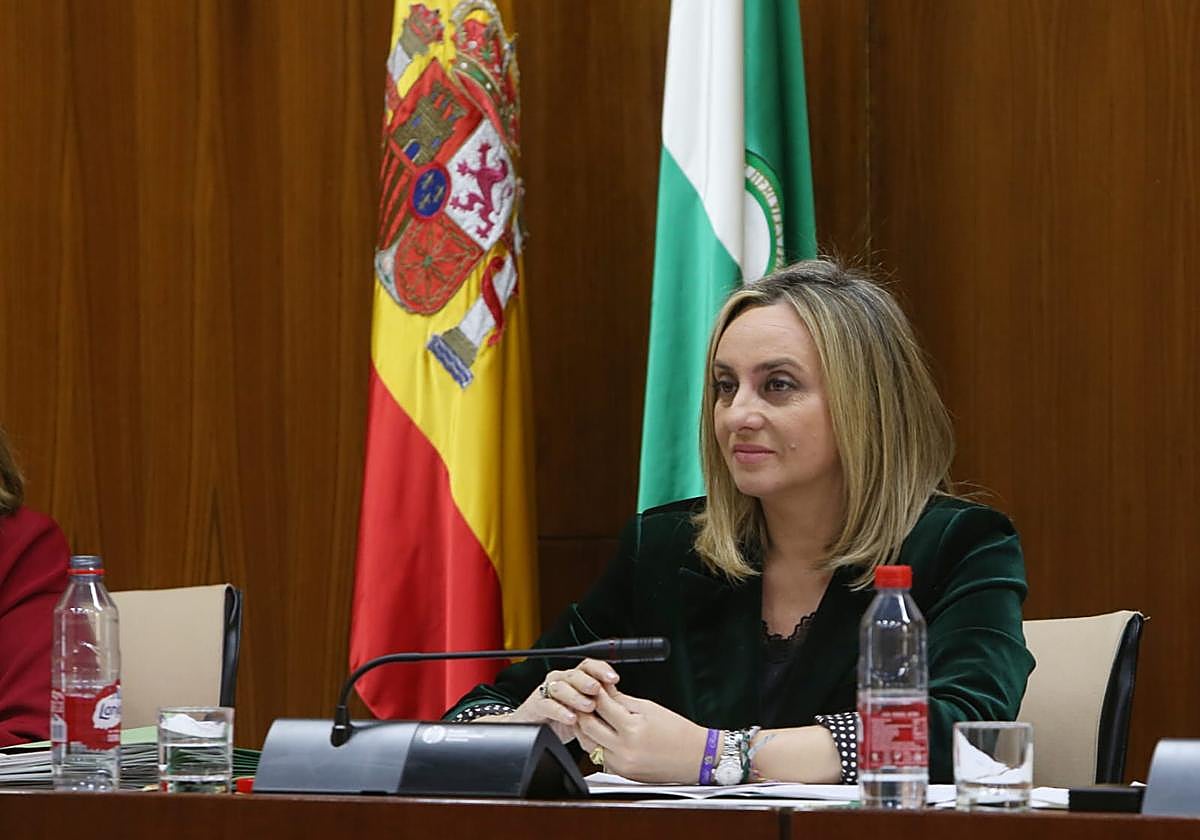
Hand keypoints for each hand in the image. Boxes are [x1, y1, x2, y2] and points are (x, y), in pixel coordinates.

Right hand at [499, 658, 620, 741]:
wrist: (535, 728)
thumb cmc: (564, 718)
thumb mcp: (586, 712)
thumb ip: (599, 704)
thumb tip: (622, 705)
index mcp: (576, 678)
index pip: (589, 666)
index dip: (601, 670)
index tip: (614, 678)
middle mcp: (562, 680)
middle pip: (575, 673)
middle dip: (588, 681)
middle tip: (597, 690)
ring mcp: (548, 691)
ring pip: (561, 686)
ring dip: (576, 696)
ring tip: (588, 707)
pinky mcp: (536, 704)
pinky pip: (547, 704)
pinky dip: (560, 711)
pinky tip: (571, 718)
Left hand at [574, 688, 708, 782]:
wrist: (696, 758)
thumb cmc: (679, 732)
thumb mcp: (649, 708)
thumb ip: (622, 700)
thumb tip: (604, 689)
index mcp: (632, 730)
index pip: (601, 706)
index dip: (594, 692)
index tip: (592, 685)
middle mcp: (623, 750)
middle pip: (587, 726)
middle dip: (582, 710)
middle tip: (583, 699)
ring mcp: (621, 764)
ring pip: (588, 744)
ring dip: (585, 728)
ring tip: (588, 714)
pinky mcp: (621, 773)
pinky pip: (598, 756)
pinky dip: (595, 743)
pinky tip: (599, 732)